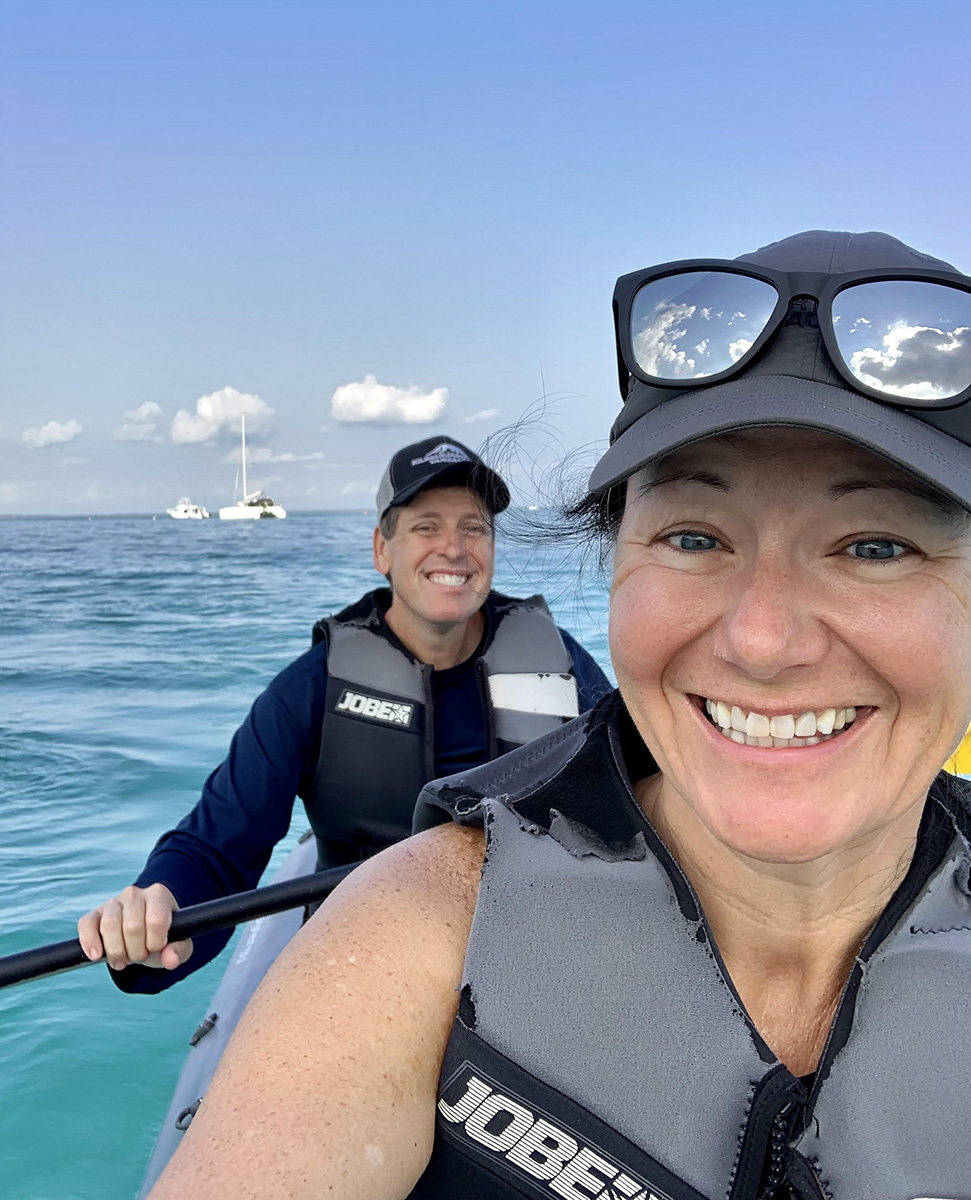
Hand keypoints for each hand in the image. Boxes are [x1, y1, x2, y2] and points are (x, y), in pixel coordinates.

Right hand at [77, 883, 192, 971]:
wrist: (146, 932)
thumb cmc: (163, 936)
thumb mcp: (178, 944)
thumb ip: (178, 951)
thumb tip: (170, 960)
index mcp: (158, 895)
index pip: (156, 920)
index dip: (155, 942)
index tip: (156, 949)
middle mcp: (135, 894)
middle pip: (132, 926)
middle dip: (136, 951)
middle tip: (139, 957)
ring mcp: (113, 902)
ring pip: (109, 925)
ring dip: (116, 951)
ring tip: (123, 960)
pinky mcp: (94, 914)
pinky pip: (86, 924)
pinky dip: (90, 941)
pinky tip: (96, 955)